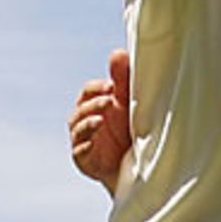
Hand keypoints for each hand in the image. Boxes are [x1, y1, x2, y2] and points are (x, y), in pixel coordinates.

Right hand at [69, 49, 132, 192]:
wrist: (143, 168)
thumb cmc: (136, 132)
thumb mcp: (132, 105)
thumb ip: (124, 80)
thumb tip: (118, 53)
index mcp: (97, 105)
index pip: (89, 92)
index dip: (96, 88)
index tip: (110, 87)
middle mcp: (87, 121)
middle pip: (81, 108)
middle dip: (93, 104)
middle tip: (109, 102)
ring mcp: (85, 142)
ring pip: (77, 129)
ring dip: (87, 123)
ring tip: (100, 121)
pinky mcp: (86, 162)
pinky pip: (79, 153)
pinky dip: (85, 147)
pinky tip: (93, 144)